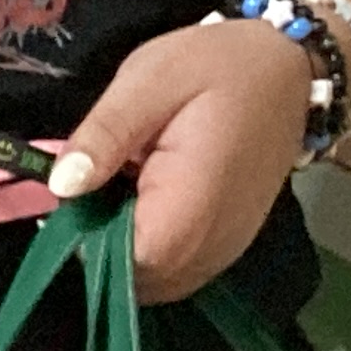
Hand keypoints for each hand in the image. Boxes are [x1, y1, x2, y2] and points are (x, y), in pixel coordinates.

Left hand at [46, 19, 315, 301]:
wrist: (288, 69)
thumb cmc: (217, 67)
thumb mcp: (148, 81)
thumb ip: (105, 134)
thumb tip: (62, 186)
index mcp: (193, 206)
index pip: (126, 266)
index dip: (82, 247)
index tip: (66, 205)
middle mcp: (214, 243)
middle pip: (136, 283)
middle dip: (95, 247)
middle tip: (84, 189)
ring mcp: (224, 250)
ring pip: (154, 284)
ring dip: (119, 250)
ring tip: (110, 191)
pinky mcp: (226, 246)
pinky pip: (175, 270)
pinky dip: (145, 248)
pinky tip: (134, 203)